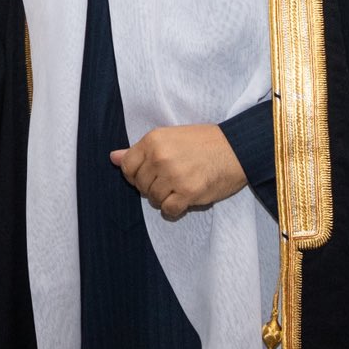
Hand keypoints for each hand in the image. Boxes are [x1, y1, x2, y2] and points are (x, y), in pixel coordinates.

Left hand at [113, 124, 247, 220]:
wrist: (236, 148)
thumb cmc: (204, 142)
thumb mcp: (169, 137)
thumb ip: (140, 150)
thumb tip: (112, 158)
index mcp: (153, 140)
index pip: (126, 167)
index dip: (135, 175)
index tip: (149, 176)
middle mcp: (160, 157)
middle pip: (140, 185)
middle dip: (152, 187)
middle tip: (171, 181)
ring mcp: (173, 175)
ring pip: (154, 199)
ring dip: (164, 199)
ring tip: (179, 188)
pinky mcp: (188, 192)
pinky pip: (169, 210)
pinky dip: (174, 209)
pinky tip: (183, 200)